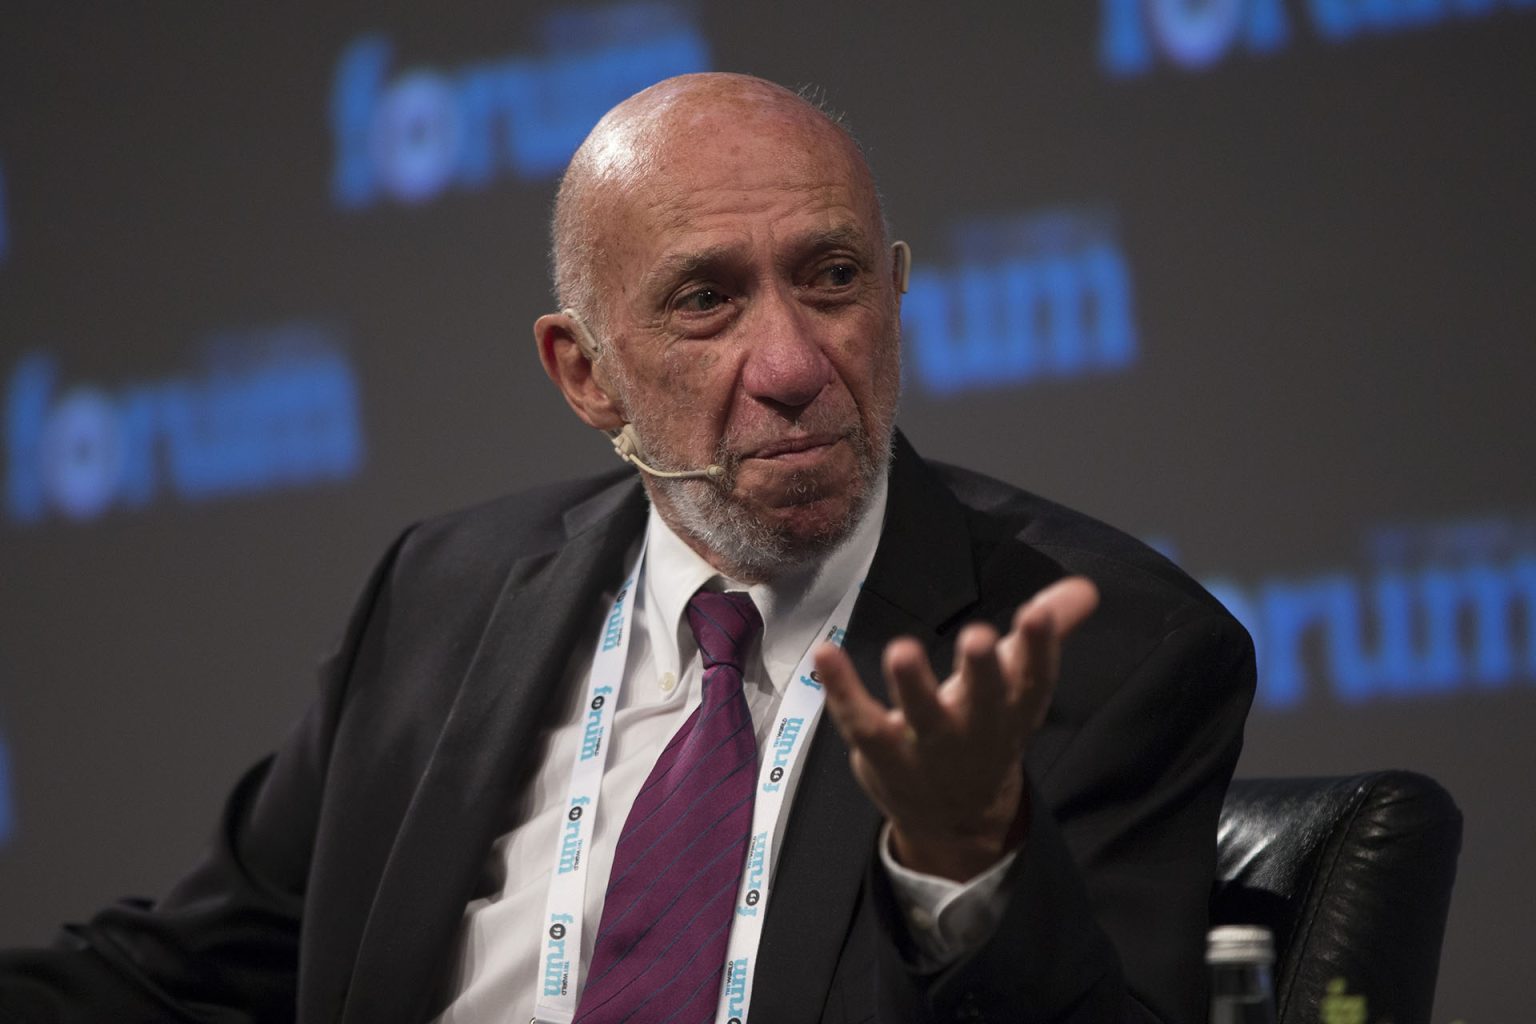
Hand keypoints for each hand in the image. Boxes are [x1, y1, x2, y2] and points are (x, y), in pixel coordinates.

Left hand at [814, 576, 1098, 880]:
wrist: (957, 819)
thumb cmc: (989, 730)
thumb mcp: (1021, 686)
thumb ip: (1048, 630)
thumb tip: (1085, 587)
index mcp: (1014, 710)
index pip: (1034, 680)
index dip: (1040, 649)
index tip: (1037, 615)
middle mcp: (975, 731)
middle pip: (982, 703)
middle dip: (981, 672)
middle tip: (978, 638)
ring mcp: (926, 749)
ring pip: (921, 718)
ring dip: (912, 686)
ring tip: (902, 649)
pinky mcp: (881, 753)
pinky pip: (861, 723)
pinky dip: (843, 691)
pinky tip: (826, 654)